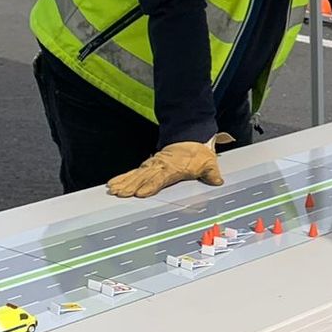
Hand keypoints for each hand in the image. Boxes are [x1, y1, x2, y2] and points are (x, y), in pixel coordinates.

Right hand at [105, 132, 235, 196]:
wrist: (191, 137)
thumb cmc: (198, 153)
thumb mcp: (209, 162)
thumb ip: (211, 173)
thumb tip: (218, 180)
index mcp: (174, 168)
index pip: (160, 178)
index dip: (151, 185)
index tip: (141, 193)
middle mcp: (161, 166)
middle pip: (144, 177)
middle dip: (131, 186)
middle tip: (120, 193)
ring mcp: (153, 165)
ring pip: (137, 174)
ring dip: (124, 182)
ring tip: (113, 190)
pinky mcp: (149, 165)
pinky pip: (134, 171)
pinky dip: (123, 177)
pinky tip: (113, 183)